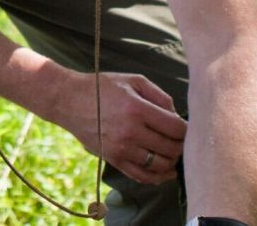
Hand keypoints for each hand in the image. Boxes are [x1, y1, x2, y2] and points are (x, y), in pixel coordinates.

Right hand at [52, 71, 184, 184]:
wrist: (69, 101)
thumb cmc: (103, 87)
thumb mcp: (133, 81)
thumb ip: (160, 96)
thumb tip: (177, 116)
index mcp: (137, 109)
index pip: (176, 129)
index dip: (187, 129)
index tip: (186, 127)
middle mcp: (130, 132)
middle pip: (171, 148)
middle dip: (181, 145)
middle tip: (181, 140)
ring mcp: (121, 149)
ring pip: (160, 165)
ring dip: (172, 161)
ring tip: (172, 152)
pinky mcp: (113, 159)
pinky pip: (142, 176)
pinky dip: (157, 177)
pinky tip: (164, 171)